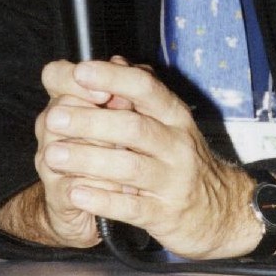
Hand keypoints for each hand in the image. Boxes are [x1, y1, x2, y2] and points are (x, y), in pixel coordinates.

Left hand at [40, 58, 259, 258]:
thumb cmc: (182, 160)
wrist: (222, 211)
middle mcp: (177, 143)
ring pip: (130, 167)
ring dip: (89, 160)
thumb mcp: (167, 123)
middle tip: (54, 118)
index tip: (79, 72)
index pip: (145, 87)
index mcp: (173, 115)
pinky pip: (133, 207)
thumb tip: (112, 61)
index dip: (112, 78)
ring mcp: (173, 180)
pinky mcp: (166, 214)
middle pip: (133, 126)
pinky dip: (102, 200)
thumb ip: (138, 94)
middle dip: (90, 121)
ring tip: (54, 156)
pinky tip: (76, 192)